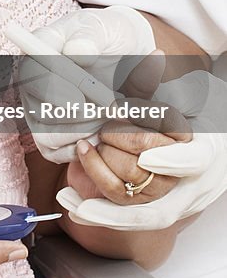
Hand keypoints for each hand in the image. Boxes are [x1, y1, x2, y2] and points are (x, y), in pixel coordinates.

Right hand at [17, 6, 156, 162]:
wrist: (125, 58)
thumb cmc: (111, 39)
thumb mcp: (107, 27)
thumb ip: (92, 35)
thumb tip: (77, 51)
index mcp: (39, 48)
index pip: (31, 73)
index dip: (53, 89)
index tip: (81, 98)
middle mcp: (31, 80)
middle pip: (37, 109)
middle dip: (76, 115)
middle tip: (108, 108)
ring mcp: (37, 108)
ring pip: (47, 135)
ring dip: (82, 131)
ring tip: (109, 116)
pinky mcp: (49, 133)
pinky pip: (55, 152)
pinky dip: (81, 148)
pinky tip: (102, 132)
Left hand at [57, 71, 226, 229]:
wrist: (205, 142)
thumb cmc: (193, 114)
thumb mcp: (181, 94)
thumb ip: (159, 83)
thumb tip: (155, 57)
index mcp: (206, 151)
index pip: (194, 161)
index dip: (172, 162)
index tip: (147, 158)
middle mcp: (194, 183)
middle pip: (158, 187)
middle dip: (122, 165)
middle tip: (96, 141)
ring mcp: (176, 201)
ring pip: (144, 214)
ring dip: (105, 202)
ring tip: (72, 182)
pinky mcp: (155, 210)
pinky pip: (128, 220)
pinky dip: (98, 215)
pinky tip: (71, 205)